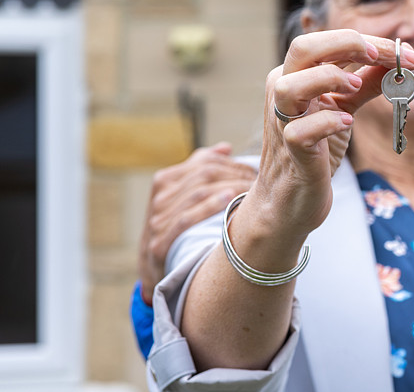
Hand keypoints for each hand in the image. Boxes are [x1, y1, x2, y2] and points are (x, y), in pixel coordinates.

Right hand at [137, 142, 256, 302]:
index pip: (206, 162)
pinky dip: (208, 208)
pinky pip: (185, 220)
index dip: (234, 164)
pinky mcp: (159, 243)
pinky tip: (229, 201)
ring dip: (230, 189)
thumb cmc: (178, 225)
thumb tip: (226, 148)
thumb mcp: (185, 195)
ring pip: (198, 194)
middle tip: (259, 182)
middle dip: (236, 176)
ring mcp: (157, 220)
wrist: (153, 268)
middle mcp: (160, 197)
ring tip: (251, 190)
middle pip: (205, 175)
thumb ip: (202, 168)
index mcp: (166, 179)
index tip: (256, 171)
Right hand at [243, 30, 413, 248]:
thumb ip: (366, 83)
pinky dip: (326, 122)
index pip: (329, 42)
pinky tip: (346, 123)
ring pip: (289, 86)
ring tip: (355, 87)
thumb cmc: (316, 149)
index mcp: (297, 74)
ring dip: (327, 80)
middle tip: (379, 57)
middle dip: (347, 44)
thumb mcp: (344, 108)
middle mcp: (284, 92)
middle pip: (303, 48)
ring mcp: (283, 121)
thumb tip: (399, 61)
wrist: (292, 199)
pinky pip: (299, 131)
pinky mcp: (291, 150)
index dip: (371, 43)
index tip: (409, 54)